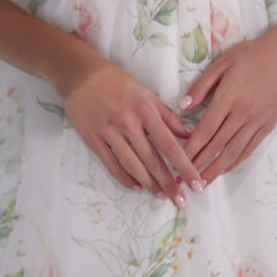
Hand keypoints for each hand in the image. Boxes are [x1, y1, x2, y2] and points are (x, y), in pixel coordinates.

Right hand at [59, 49, 202, 204]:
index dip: (184, 166)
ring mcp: (109, 132)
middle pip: (152, 160)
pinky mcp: (92, 139)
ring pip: (132, 165)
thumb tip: (188, 134)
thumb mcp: (146, 93)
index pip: (169, 144)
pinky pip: (111, 164)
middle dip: (168, 183)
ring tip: (160, 195)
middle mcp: (128, 123)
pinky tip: (136, 187)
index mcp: (145, 110)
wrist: (79, 75)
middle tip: (180, 201)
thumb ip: (167, 115)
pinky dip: (125, 178)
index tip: (196, 184)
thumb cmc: (116, 81)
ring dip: (149, 184)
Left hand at [180, 27, 276, 179]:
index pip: (205, 129)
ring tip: (202, 184)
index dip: (190, 149)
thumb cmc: (252, 54)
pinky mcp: (269, 125)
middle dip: (198, 166)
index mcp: (229, 97)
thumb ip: (202, 85)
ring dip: (216, 169)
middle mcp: (243, 113)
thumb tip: (183, 106)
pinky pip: (250, 147)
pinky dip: (236, 161)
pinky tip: (224, 169)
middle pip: (217, 145)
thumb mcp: (222, 62)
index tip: (176, 162)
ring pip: (234, 151)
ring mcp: (258, 121)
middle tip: (184, 182)